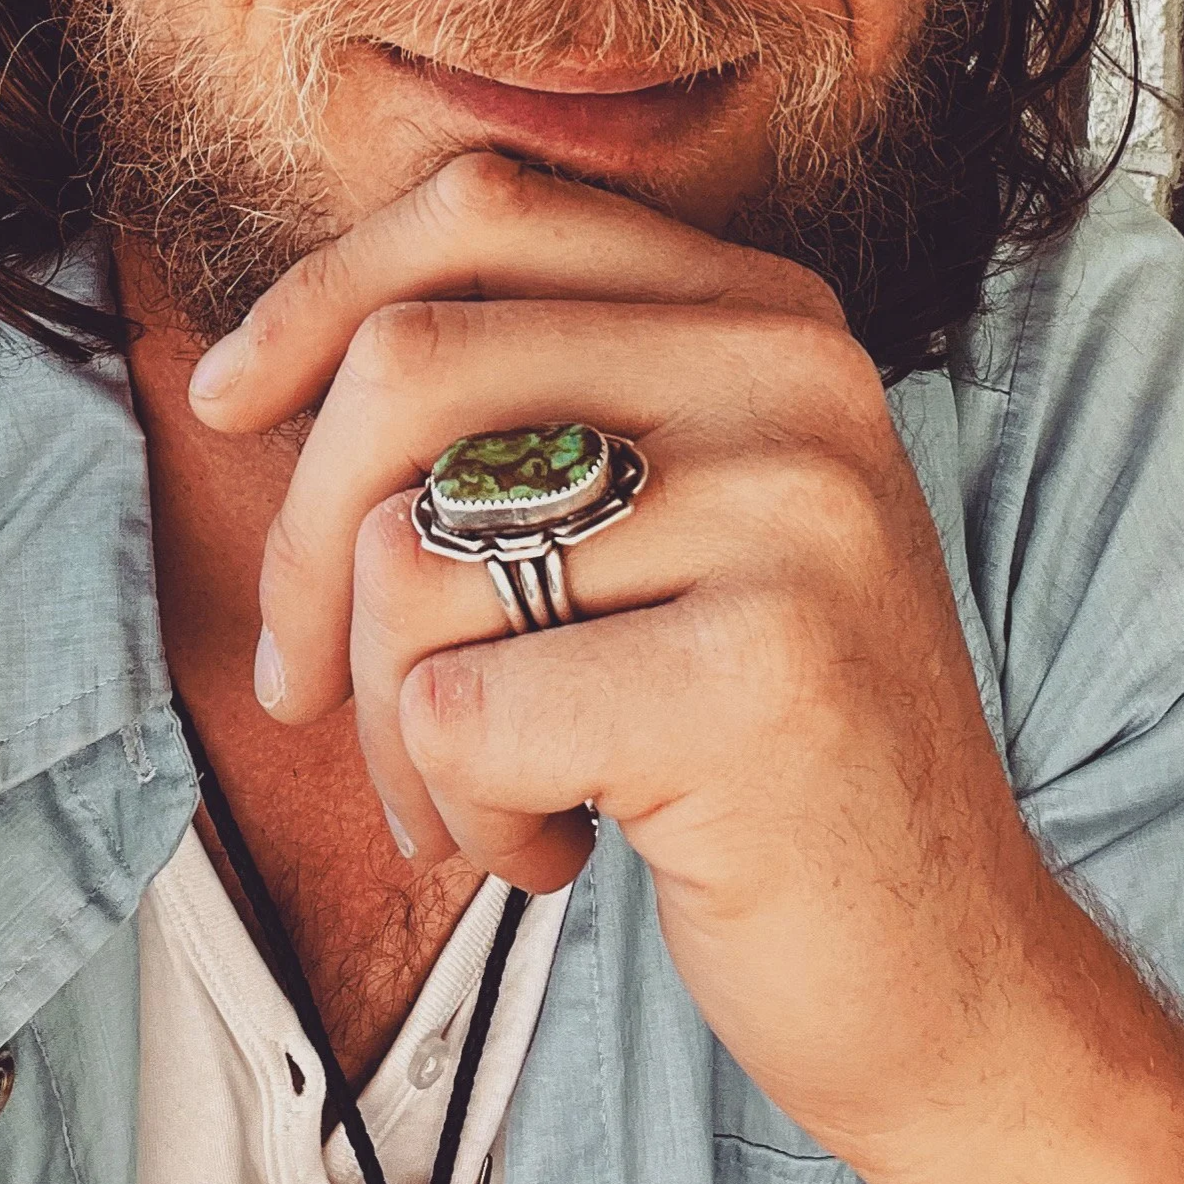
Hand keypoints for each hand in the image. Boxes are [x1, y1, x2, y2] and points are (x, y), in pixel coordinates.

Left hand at [186, 149, 1058, 1171]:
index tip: (230, 399)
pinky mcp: (759, 682)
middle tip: (301, 682)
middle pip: (411, 367)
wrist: (953, 972)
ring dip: (389, 722)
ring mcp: (791, 524)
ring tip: (494, 792)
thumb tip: (258, 369)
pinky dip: (459, 811)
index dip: (320, 294)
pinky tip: (564, 848)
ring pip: (407, 557)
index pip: (486, 211)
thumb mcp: (678, 517)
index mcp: (769, 313)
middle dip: (297, 544)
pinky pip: (453, 711)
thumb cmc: (756, 741)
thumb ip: (534, 402)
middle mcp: (795, 382)